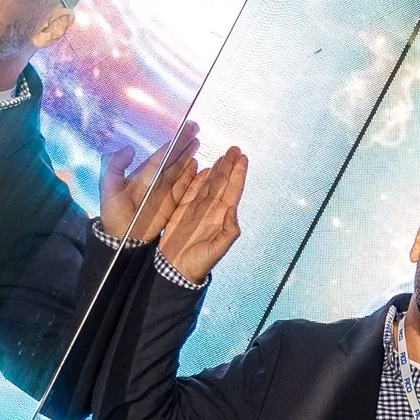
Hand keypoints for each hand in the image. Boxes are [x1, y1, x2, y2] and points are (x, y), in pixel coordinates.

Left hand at [101, 120, 200, 241]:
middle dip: (184, 144)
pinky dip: (192, 178)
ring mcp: (165, 192)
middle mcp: (156, 180)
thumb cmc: (113, 214)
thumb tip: (129, 149)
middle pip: (173, 159)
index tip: (184, 129)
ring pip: (180, 171)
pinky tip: (198, 168)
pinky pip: (184, 188)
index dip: (173, 142)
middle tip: (196, 128)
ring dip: (189, 157)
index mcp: (143, 174)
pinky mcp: (171, 204)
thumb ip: (115, 166)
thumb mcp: (108, 187)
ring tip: (198, 144)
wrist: (121, 238)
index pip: (162, 155)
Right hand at [152, 144, 249, 284]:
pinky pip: (192, 190)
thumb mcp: (216, 250)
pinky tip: (204, 169)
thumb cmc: (199, 264)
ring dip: (217, 169)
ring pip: (209, 184)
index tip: (243, 158)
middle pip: (222, 183)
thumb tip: (233, 208)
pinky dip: (198, 179)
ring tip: (223, 155)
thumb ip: (228, 231)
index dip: (238, 174)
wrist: (176, 270)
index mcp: (221, 217)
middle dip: (229, 165)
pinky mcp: (183, 210)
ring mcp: (197, 209)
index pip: (232, 191)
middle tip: (235, 148)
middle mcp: (211, 211)